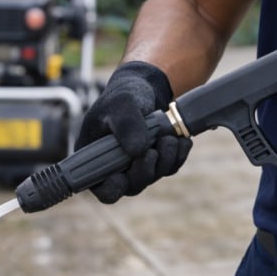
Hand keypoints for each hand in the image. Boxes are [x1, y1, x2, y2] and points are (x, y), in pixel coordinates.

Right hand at [75, 61, 190, 202]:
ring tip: (169, 139)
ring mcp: (136, 165)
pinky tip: (181, 141)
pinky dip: (177, 156)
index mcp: (95, 156)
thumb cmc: (123, 95)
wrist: (143, 88)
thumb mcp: (122, 103)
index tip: (122, 176)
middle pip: (131, 187)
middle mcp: (114, 166)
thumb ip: (126, 125)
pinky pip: (169, 168)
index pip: (100, 187)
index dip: (112, 188)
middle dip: (145, 171)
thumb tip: (137, 151)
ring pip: (152, 177)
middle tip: (153, 151)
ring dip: (164, 162)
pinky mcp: (155, 160)